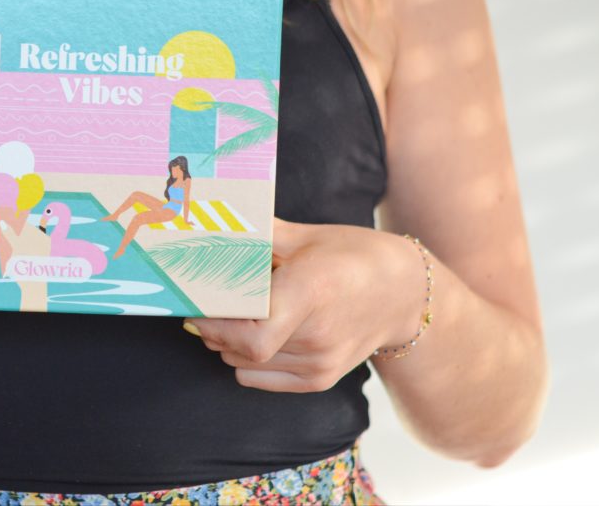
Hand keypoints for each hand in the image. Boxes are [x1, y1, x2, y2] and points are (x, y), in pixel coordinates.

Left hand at [183, 217, 422, 392]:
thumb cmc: (352, 255)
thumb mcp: (305, 236)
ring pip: (240, 364)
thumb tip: (213, 219)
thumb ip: (257, 232)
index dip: (213, 322)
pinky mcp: (320, 379)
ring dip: (226, 342)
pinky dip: (244, 359)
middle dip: (211, 326)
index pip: (249, 334)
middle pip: (238, 348)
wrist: (404, 294)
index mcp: (310, 293)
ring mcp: (319, 363)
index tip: (194, 301)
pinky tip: (257, 331)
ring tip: (236, 312)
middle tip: (206, 301)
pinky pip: (257, 378)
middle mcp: (316, 336)